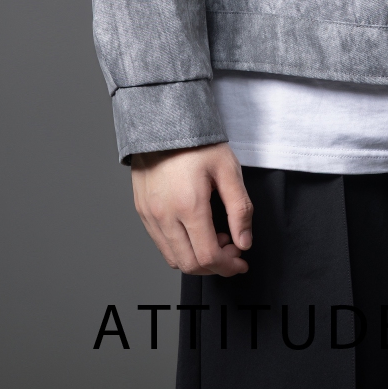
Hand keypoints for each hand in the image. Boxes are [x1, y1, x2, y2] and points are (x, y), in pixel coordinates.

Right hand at [130, 142, 252, 275]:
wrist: (164, 122)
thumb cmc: (197, 143)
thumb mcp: (228, 170)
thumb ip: (240, 209)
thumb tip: (244, 242)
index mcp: (189, 206)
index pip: (208, 257)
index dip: (228, 265)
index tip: (241, 260)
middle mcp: (164, 216)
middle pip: (190, 264)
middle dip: (215, 266)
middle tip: (231, 249)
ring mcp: (150, 215)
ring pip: (173, 258)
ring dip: (197, 259)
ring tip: (215, 238)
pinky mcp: (142, 211)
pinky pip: (161, 244)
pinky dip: (181, 248)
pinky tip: (195, 231)